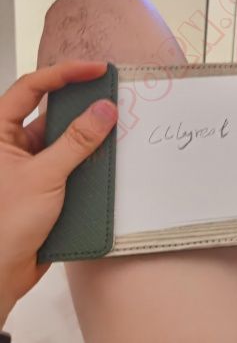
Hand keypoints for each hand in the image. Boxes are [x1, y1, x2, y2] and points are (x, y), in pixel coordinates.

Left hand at [0, 62, 117, 325]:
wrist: (0, 274)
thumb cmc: (5, 224)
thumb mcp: (45, 176)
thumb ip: (77, 140)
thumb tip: (104, 110)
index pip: (31, 88)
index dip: (65, 73)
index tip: (97, 69)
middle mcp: (10, 144)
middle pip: (50, 111)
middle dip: (82, 104)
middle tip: (113, 95)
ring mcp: (27, 164)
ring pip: (63, 138)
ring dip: (89, 135)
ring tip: (117, 127)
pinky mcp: (43, 184)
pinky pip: (70, 162)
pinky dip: (89, 159)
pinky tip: (109, 159)